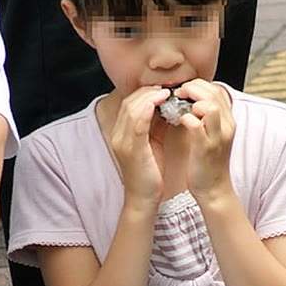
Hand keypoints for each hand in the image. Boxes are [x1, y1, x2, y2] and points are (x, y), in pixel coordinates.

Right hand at [110, 86, 169, 205]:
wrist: (143, 199)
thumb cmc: (150, 175)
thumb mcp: (152, 145)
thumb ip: (155, 126)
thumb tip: (167, 108)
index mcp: (121, 134)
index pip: (129, 104)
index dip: (145, 93)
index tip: (163, 89)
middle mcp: (118, 135)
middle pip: (129, 102)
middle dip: (148, 91)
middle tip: (167, 87)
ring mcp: (122, 142)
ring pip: (132, 108)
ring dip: (150, 96)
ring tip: (166, 91)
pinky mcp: (131, 148)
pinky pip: (138, 121)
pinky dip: (149, 107)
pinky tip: (162, 101)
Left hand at [176, 80, 234, 199]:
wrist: (213, 189)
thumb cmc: (208, 163)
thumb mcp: (213, 135)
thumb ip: (207, 118)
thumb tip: (192, 102)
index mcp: (227, 121)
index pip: (217, 90)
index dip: (199, 86)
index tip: (185, 91)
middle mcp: (226, 126)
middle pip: (214, 93)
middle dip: (193, 88)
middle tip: (179, 95)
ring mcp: (217, 137)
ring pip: (210, 106)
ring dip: (192, 101)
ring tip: (180, 107)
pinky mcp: (205, 148)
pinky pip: (197, 125)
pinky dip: (186, 119)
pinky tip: (179, 122)